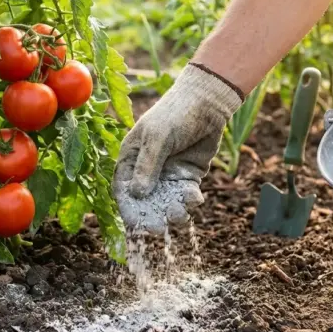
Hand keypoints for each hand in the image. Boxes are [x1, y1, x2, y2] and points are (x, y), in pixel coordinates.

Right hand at [113, 63, 243, 233]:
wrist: (208, 103)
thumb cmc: (175, 114)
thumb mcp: (158, 137)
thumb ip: (148, 166)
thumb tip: (138, 195)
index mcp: (131, 158)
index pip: (124, 189)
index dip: (128, 208)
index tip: (135, 225)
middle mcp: (147, 169)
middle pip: (145, 200)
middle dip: (151, 215)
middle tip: (159, 228)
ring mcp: (168, 173)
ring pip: (167, 200)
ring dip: (172, 210)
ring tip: (180, 215)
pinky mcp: (187, 176)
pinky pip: (185, 195)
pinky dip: (190, 200)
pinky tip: (196, 198)